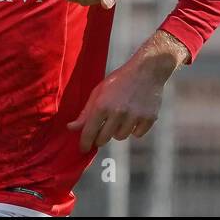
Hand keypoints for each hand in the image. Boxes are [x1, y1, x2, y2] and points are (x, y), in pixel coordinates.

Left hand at [66, 37, 184, 151]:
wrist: (147, 70)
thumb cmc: (119, 80)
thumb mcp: (99, 91)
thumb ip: (86, 112)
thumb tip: (71, 128)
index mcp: (102, 105)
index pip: (89, 132)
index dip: (85, 143)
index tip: (83, 149)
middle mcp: (118, 113)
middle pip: (104, 139)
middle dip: (101, 137)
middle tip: (102, 130)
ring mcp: (134, 116)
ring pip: (121, 137)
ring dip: (118, 131)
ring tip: (121, 117)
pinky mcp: (149, 118)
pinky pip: (137, 134)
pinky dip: (134, 129)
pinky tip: (134, 116)